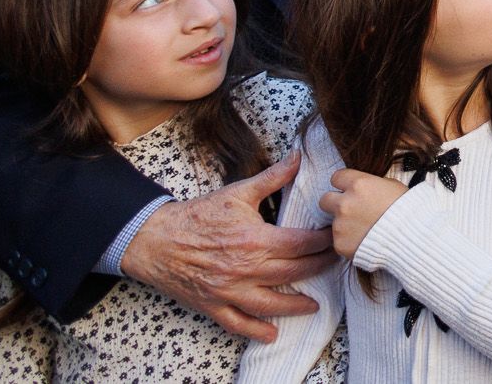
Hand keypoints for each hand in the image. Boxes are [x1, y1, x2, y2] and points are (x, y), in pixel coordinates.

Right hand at [121, 153, 334, 342]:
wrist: (156, 238)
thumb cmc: (198, 215)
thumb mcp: (237, 192)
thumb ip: (272, 177)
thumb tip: (297, 157)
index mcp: (255, 240)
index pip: (302, 244)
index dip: (323, 241)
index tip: (336, 237)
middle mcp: (246, 269)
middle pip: (294, 272)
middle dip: (319, 268)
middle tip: (334, 264)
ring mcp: (229, 290)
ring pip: (271, 304)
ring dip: (295, 306)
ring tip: (313, 305)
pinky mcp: (212, 304)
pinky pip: (237, 322)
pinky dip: (255, 330)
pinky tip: (271, 334)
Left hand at [321, 168, 408, 259]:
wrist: (411, 237)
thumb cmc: (407, 209)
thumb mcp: (392, 186)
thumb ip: (371, 185)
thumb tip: (364, 188)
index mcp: (358, 184)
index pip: (336, 177)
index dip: (343, 184)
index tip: (349, 190)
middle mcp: (345, 203)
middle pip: (325, 199)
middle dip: (335, 203)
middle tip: (349, 210)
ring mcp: (340, 225)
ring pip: (335, 222)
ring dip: (346, 224)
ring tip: (366, 229)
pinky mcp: (340, 244)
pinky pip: (340, 240)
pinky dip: (350, 241)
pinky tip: (365, 241)